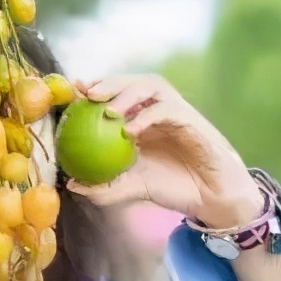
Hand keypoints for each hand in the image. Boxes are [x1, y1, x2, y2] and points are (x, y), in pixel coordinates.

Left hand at [64, 75, 264, 228]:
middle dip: (109, 82)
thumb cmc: (172, 188)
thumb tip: (71, 184)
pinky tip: (129, 130)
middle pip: (132, 82)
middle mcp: (157, 110)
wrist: (210, 198)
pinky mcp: (192, 120)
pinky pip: (168, 109)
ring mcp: (175, 112)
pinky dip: (148, 116)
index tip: (73, 90)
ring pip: (152, 86)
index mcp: (140, 119)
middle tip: (88, 93)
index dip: (95, 88)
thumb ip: (104, 187)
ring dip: (128, 93)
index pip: (116, 94)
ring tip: (108, 110)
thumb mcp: (132, 188)